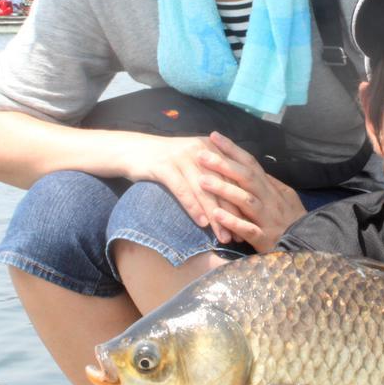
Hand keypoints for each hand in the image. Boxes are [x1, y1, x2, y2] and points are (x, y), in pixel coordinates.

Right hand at [123, 133, 244, 243]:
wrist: (133, 150)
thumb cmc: (168, 160)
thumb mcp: (193, 160)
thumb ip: (213, 171)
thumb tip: (235, 197)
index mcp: (211, 148)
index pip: (232, 177)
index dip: (242, 200)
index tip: (250, 223)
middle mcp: (200, 150)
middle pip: (221, 185)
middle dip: (233, 212)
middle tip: (240, 235)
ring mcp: (182, 157)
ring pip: (204, 190)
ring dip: (215, 216)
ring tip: (224, 236)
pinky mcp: (165, 166)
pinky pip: (183, 190)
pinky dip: (193, 208)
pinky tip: (201, 224)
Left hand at [195, 132, 307, 251]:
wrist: (308, 245)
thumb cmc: (293, 220)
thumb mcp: (286, 197)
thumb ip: (270, 183)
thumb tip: (254, 167)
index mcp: (272, 188)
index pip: (251, 164)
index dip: (233, 149)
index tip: (214, 136)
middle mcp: (270, 200)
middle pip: (246, 178)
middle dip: (224, 165)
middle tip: (201, 155)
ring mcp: (267, 219)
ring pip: (246, 201)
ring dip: (224, 190)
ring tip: (202, 181)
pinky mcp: (265, 238)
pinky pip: (248, 228)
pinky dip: (233, 221)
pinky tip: (216, 215)